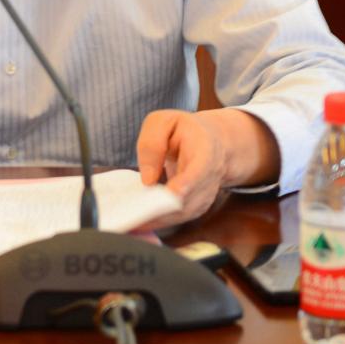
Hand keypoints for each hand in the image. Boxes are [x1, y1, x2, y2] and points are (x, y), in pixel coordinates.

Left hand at [136, 108, 279, 227]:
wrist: (213, 142)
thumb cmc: (184, 130)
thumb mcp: (163, 122)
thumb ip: (152, 145)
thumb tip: (148, 181)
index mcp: (205, 151)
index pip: (197, 172)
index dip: (184, 186)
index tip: (169, 196)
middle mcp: (210, 178)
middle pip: (186, 201)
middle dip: (159, 210)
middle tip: (132, 215)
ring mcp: (206, 196)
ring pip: (180, 215)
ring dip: (156, 219)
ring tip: (131, 220)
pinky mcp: (197, 207)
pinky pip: (177, 218)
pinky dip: (159, 221)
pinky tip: (139, 220)